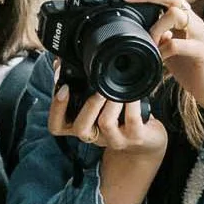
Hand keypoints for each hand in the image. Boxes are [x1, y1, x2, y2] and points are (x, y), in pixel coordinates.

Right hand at [49, 81, 168, 203]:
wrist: (147, 141)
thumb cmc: (118, 118)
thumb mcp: (96, 105)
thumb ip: (80, 86)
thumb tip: (59, 62)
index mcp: (81, 126)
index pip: (57, 126)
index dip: (56, 108)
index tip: (64, 88)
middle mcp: (94, 136)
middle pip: (79, 128)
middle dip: (88, 105)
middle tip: (98, 90)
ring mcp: (115, 139)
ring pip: (105, 122)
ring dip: (110, 102)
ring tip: (116, 90)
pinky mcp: (135, 137)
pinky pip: (131, 119)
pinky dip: (131, 103)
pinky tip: (133, 94)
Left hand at [118, 0, 203, 126]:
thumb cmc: (192, 68)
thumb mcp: (169, 47)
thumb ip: (158, 34)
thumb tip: (137, 26)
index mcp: (185, 18)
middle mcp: (194, 21)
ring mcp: (200, 35)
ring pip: (177, 14)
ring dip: (155, 26)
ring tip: (147, 42)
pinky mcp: (203, 52)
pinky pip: (180, 44)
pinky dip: (164, 50)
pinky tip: (158, 59)